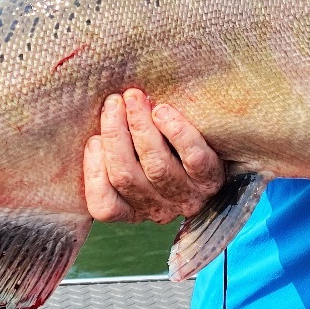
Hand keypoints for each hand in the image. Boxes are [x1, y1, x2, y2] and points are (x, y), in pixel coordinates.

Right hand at [83, 89, 224, 223]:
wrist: (216, 151)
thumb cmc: (162, 149)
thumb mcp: (133, 160)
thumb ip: (114, 149)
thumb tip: (96, 120)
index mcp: (132, 210)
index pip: (105, 206)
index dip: (94, 172)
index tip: (93, 139)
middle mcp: (158, 210)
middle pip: (127, 177)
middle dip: (115, 135)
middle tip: (113, 102)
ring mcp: (186, 197)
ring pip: (156, 167)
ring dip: (141, 127)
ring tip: (134, 98)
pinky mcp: (211, 180)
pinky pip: (193, 158)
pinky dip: (176, 133)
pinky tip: (163, 111)